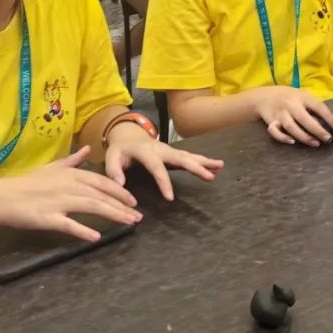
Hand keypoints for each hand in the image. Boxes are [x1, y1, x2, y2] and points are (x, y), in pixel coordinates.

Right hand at [0, 147, 142, 240]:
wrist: (3, 196)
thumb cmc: (27, 183)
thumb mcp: (52, 167)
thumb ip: (72, 160)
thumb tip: (87, 149)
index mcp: (71, 174)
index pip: (102, 182)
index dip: (120, 191)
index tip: (133, 201)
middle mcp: (69, 186)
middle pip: (101, 195)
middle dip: (122, 205)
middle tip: (137, 216)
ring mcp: (59, 202)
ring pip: (91, 207)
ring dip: (112, 214)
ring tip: (128, 223)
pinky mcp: (48, 218)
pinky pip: (68, 225)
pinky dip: (83, 230)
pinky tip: (96, 237)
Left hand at [104, 123, 222, 200]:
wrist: (128, 134)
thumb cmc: (120, 149)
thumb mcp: (112, 156)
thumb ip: (114, 170)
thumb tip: (120, 185)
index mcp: (145, 151)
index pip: (156, 167)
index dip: (163, 182)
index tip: (170, 198)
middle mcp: (161, 149)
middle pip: (180, 157)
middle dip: (195, 167)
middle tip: (209, 177)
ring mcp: (169, 150)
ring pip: (189, 155)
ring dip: (204, 161)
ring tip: (220, 166)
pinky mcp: (174, 154)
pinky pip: (191, 157)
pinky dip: (204, 161)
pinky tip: (217, 165)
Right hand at [254, 86, 332, 146]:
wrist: (264, 95)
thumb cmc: (290, 97)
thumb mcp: (303, 97)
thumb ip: (316, 108)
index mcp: (302, 97)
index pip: (318, 107)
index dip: (330, 118)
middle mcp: (290, 104)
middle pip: (304, 118)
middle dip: (317, 130)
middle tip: (328, 139)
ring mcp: (280, 113)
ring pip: (291, 126)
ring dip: (304, 136)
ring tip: (316, 143)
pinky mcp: (270, 121)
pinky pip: (274, 131)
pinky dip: (282, 137)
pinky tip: (292, 142)